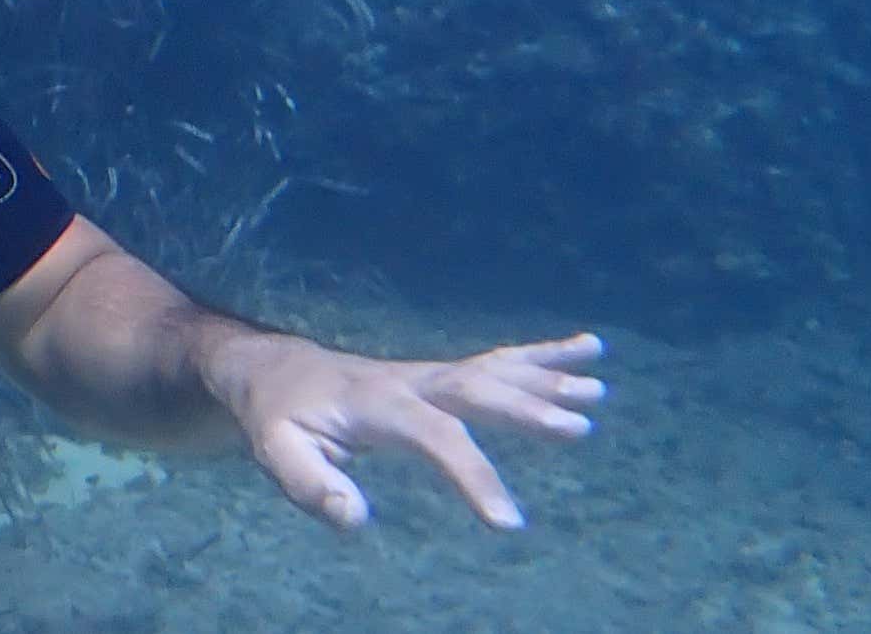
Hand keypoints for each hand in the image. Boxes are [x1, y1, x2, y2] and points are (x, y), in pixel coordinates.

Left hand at [212, 331, 609, 530]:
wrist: (271, 369)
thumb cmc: (277, 416)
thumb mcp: (276, 453)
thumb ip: (312, 487)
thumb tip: (356, 521)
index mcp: (378, 402)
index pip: (436, 437)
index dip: (473, 476)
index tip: (509, 522)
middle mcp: (411, 380)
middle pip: (477, 390)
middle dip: (528, 409)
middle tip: (579, 427)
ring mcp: (429, 372)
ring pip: (495, 369)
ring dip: (548, 378)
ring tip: (598, 387)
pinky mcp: (440, 373)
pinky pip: (497, 362)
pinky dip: (542, 356)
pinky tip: (585, 348)